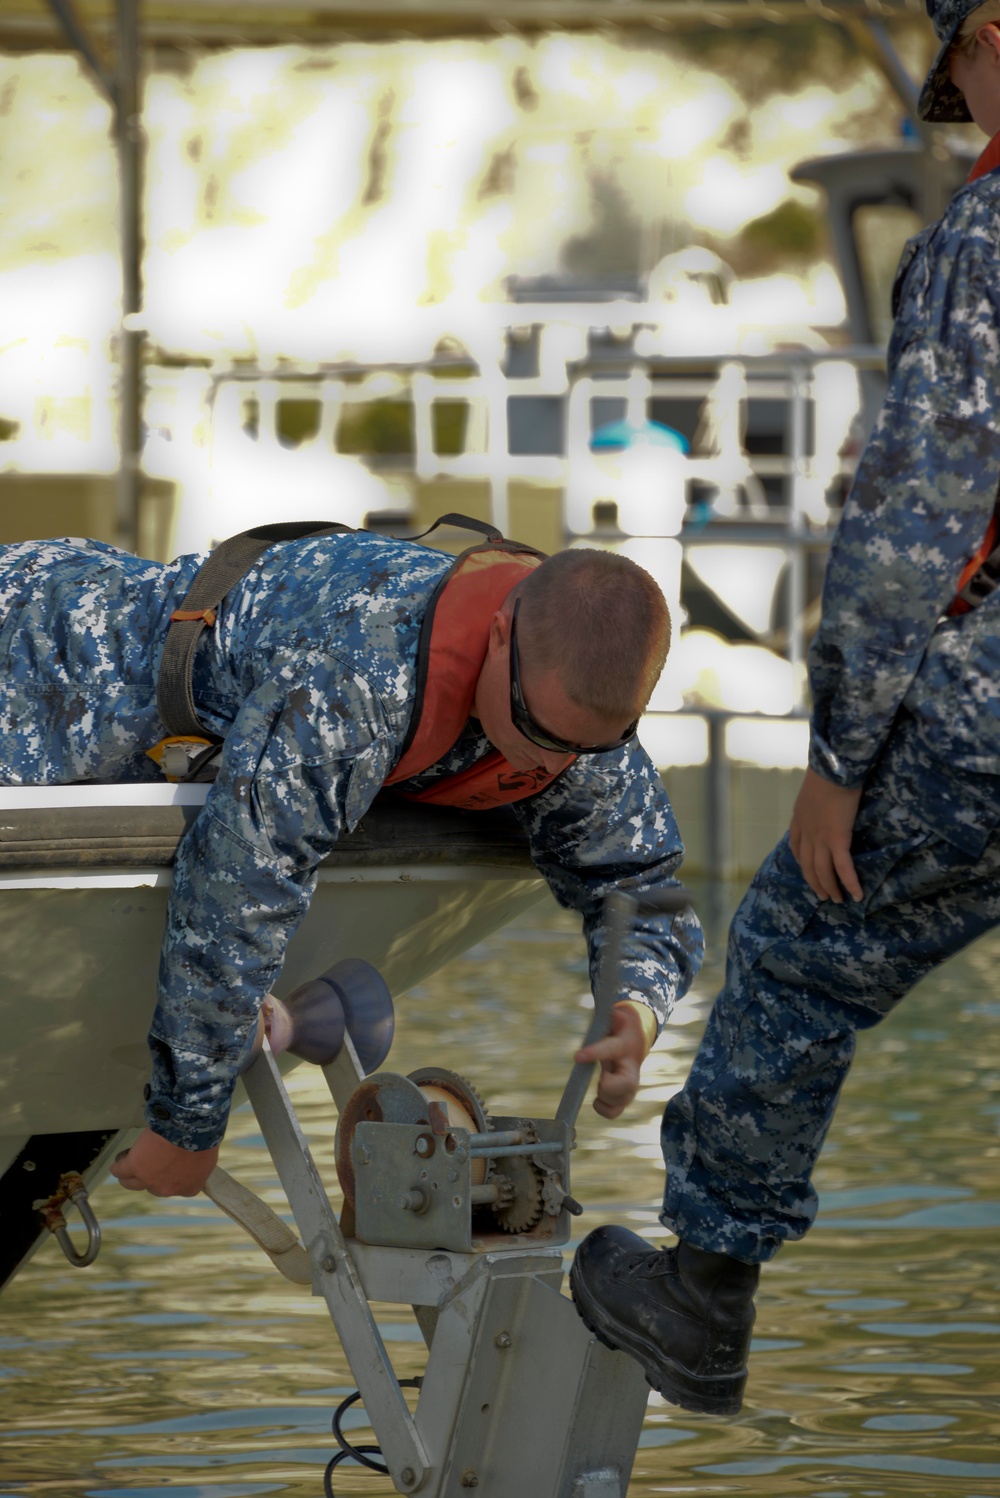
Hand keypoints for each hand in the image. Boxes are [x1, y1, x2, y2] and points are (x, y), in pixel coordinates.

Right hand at [110, 1127, 218, 1197]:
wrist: (190, 1128)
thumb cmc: (203, 1138)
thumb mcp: (207, 1158)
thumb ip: (197, 1167)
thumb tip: (191, 1164)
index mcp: (189, 1188)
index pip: (175, 1187)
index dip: (170, 1175)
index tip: (169, 1164)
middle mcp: (167, 1189)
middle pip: (153, 1185)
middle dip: (151, 1174)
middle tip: (150, 1160)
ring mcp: (149, 1179)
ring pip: (131, 1183)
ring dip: (129, 1175)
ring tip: (129, 1162)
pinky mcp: (135, 1166)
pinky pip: (120, 1170)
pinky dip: (118, 1166)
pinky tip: (119, 1161)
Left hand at [574, 1001, 645, 1118]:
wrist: (636, 1038)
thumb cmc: (618, 1025)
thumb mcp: (613, 1014)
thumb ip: (606, 1013)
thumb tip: (599, 1001)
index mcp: (624, 1043)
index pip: (610, 1049)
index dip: (595, 1053)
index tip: (577, 1056)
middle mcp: (631, 1065)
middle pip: (627, 1084)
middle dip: (610, 1088)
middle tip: (600, 1082)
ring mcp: (631, 1081)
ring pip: (624, 1099)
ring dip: (608, 1100)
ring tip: (598, 1094)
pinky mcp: (626, 1093)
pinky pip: (618, 1109)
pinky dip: (607, 1110)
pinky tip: (598, 1102)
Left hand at [789, 767, 863, 903]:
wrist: (833, 769)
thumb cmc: (828, 771)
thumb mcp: (814, 786)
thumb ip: (816, 797)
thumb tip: (826, 796)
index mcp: (799, 819)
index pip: (796, 847)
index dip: (802, 861)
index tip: (808, 870)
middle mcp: (806, 833)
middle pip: (807, 865)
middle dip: (815, 882)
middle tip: (823, 895)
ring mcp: (820, 839)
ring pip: (822, 871)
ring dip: (830, 888)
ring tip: (838, 900)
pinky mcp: (837, 840)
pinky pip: (843, 868)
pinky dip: (850, 883)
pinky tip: (856, 895)